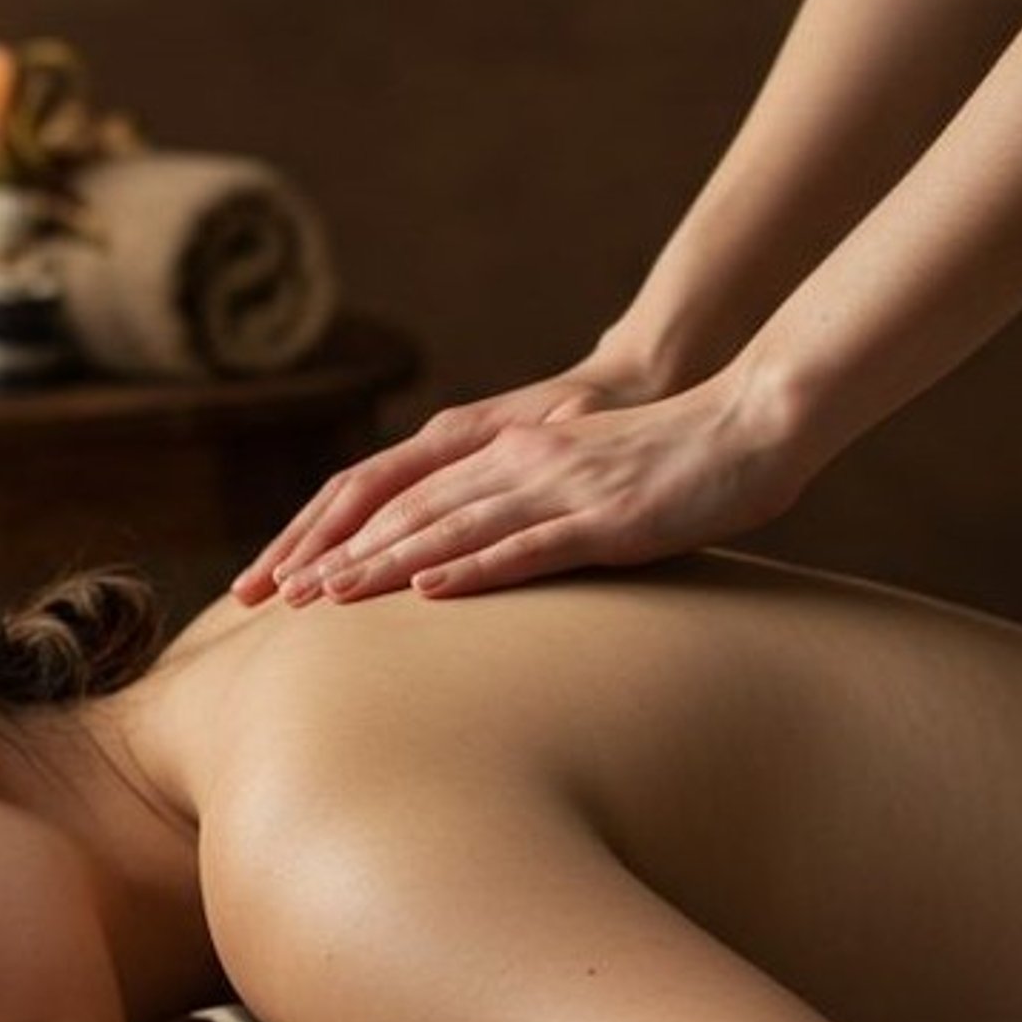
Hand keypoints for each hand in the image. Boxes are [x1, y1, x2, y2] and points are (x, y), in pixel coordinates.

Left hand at [234, 368, 800, 599]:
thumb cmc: (667, 461)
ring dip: (383, 565)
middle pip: (405, 509)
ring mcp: (558, 487)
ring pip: (450, 527)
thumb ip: (519, 503)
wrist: (749, 424)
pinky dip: (473, 569)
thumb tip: (471, 552)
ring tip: (326, 597)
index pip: (397, 492)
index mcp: (503, 450)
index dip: (333, 531)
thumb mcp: (576, 477)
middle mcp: (517, 461)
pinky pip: (527, 546)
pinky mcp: (604, 518)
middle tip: (273, 596)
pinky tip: (430, 590)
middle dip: (335, 553)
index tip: (282, 573)